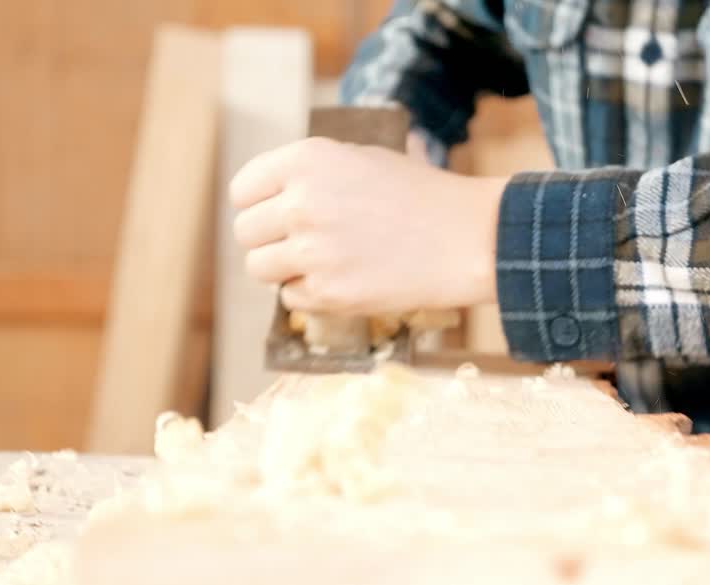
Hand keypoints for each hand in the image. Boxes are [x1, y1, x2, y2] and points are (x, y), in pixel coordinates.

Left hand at [230, 137, 506, 314]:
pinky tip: (345, 279)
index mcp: (306, 161)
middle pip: (245, 232)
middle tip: (301, 243)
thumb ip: (309, 175)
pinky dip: (311, 294)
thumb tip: (266, 200)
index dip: (257, 204)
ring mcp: (312, 251)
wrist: (466, 239)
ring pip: (260, 268)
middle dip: (268, 239)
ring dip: (284, 269)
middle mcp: (302, 203)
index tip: (274, 214)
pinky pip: (290, 298)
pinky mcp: (328, 293)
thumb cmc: (419, 196)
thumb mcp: (361, 160)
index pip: (242, 190)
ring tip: (321, 262)